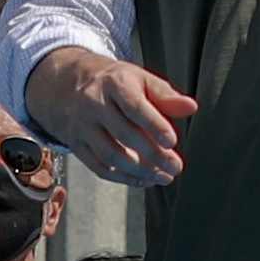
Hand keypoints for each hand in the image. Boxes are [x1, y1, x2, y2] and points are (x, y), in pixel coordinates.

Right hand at [24, 44, 194, 186]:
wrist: (69, 84)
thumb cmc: (114, 83)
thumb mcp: (140, 79)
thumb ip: (166, 96)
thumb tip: (191, 107)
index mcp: (114, 83)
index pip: (135, 106)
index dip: (154, 126)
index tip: (172, 142)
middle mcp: (94, 104)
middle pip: (124, 135)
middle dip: (153, 155)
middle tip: (175, 166)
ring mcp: (82, 126)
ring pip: (110, 155)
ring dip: (140, 171)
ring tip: (163, 177)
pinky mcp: (76, 144)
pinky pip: (99, 167)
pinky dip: (122, 178)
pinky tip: (143, 180)